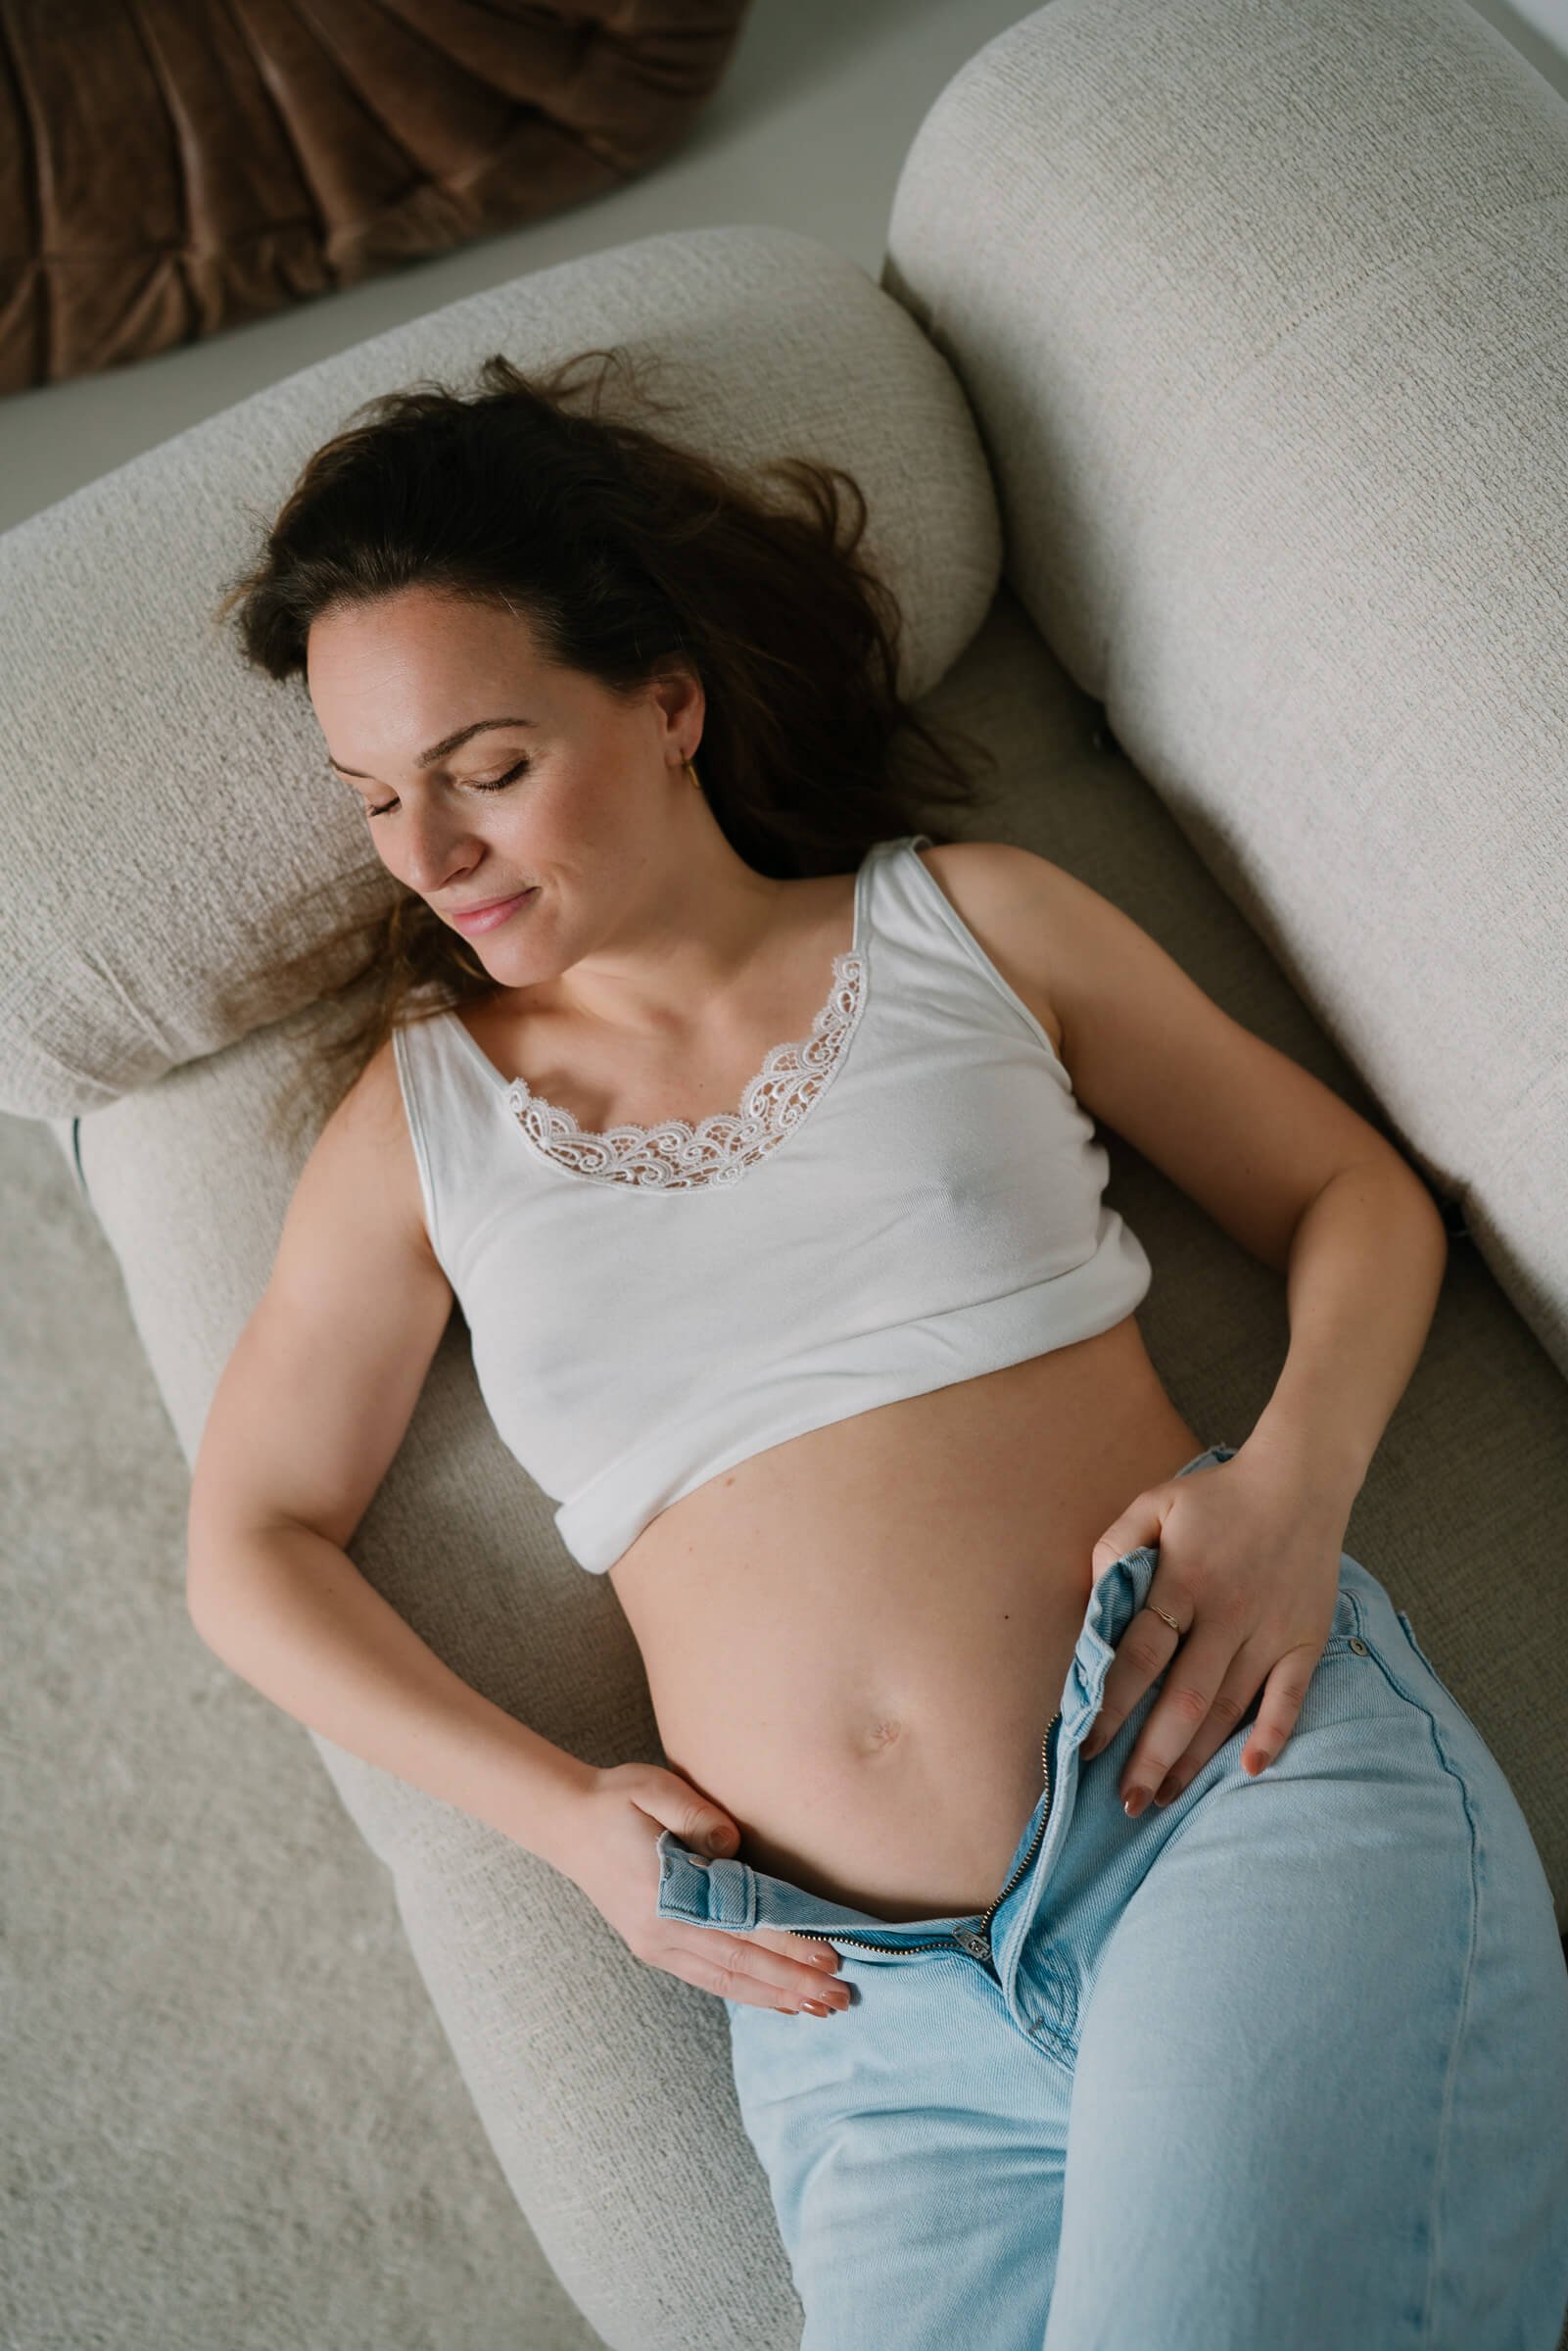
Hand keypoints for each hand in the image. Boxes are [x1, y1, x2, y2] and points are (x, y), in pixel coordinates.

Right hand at [557, 1762, 850, 2016]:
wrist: (568, 1824)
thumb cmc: (617, 1800)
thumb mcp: (654, 1788)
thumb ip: (695, 1814)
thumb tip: (732, 1844)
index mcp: (665, 1892)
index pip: (740, 1924)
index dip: (787, 1942)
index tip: (829, 1955)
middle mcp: (661, 1929)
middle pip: (740, 1963)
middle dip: (793, 1982)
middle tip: (840, 1996)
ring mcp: (655, 1944)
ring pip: (725, 1980)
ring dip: (775, 1996)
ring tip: (819, 2007)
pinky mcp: (653, 1948)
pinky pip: (707, 1979)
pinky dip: (745, 1992)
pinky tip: (775, 2000)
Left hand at [1078, 1440, 1350, 1815]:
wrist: (1302, 1479)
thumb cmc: (1217, 1496)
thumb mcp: (1154, 1502)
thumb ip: (1117, 1546)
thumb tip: (1094, 1602)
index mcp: (1184, 1580)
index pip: (1139, 1656)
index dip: (1111, 1705)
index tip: (1087, 1747)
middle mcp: (1228, 1613)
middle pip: (1183, 1699)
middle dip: (1150, 1757)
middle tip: (1125, 1803)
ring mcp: (1271, 1630)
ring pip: (1229, 1707)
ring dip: (1196, 1758)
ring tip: (1164, 1796)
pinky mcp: (1307, 1639)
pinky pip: (1291, 1696)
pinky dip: (1273, 1734)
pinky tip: (1248, 1769)